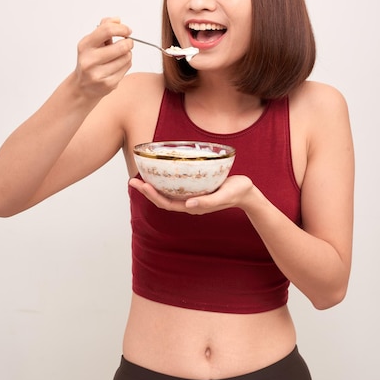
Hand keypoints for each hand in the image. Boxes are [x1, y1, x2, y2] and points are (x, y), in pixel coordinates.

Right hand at [75, 18, 132, 98]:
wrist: (82, 86)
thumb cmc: (89, 60)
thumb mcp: (92, 42)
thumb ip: (104, 28)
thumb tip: (117, 20)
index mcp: (85, 46)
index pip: (107, 30)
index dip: (122, 28)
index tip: (127, 30)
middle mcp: (89, 60)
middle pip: (121, 46)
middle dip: (129, 42)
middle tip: (128, 42)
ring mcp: (98, 74)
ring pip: (127, 57)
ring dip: (128, 54)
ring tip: (120, 55)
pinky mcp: (108, 84)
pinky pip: (127, 68)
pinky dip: (126, 64)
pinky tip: (118, 65)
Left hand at [128, 175, 254, 214]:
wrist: (247, 192)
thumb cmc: (237, 192)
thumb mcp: (224, 195)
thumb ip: (208, 202)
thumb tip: (188, 205)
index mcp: (193, 207)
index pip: (167, 203)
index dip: (152, 195)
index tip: (142, 185)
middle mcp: (189, 203)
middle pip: (162, 199)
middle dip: (147, 190)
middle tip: (133, 179)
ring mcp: (191, 196)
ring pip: (167, 193)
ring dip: (153, 186)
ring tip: (140, 176)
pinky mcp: (195, 189)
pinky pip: (175, 186)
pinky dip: (164, 180)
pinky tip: (159, 171)